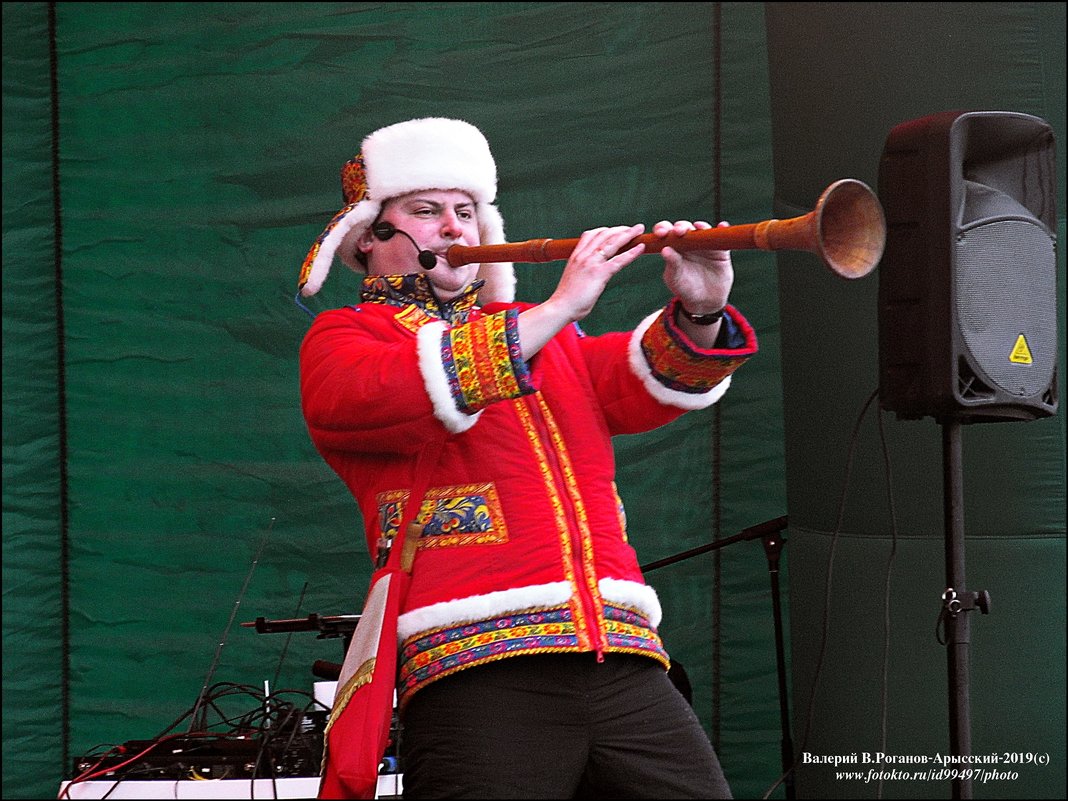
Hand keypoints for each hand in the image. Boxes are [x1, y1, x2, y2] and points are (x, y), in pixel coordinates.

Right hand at [518, 224, 644, 360]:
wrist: (560, 307)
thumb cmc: (567, 298)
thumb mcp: (573, 278)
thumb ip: (582, 271)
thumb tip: (589, 274)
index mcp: (576, 256)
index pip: (591, 235)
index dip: (606, 230)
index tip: (617, 230)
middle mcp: (583, 255)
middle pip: (604, 235)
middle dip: (620, 229)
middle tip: (634, 228)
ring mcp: (591, 263)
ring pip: (612, 243)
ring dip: (628, 234)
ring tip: (640, 230)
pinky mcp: (599, 273)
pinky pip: (618, 260)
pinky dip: (631, 253)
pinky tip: (640, 248)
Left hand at [654, 219, 733, 314]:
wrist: (705, 301)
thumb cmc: (685, 289)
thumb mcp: (676, 279)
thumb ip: (672, 264)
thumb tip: (665, 250)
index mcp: (674, 247)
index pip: (667, 233)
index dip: (663, 229)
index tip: (660, 233)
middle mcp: (688, 242)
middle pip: (684, 227)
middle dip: (681, 226)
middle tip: (679, 231)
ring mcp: (705, 244)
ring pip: (703, 229)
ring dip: (701, 226)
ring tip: (700, 227)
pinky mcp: (720, 250)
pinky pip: (722, 237)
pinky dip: (723, 230)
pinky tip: (723, 226)